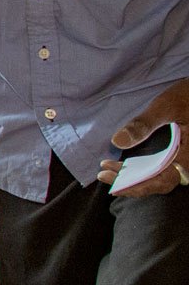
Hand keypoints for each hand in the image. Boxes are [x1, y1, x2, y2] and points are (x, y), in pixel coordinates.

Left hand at [96, 79, 188, 196]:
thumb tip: (117, 141)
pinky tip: (120, 166)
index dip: (138, 187)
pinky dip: (138, 170)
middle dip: (129, 183)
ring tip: (106, 171)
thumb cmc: (186, 97)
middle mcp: (186, 162)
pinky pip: (158, 169)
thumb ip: (144, 124)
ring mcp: (181, 159)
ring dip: (131, 177)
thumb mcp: (165, 107)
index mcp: (188, 156)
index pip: (163, 181)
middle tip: (103, 175)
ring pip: (156, 176)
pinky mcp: (176, 155)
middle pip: (157, 182)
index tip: (115, 187)